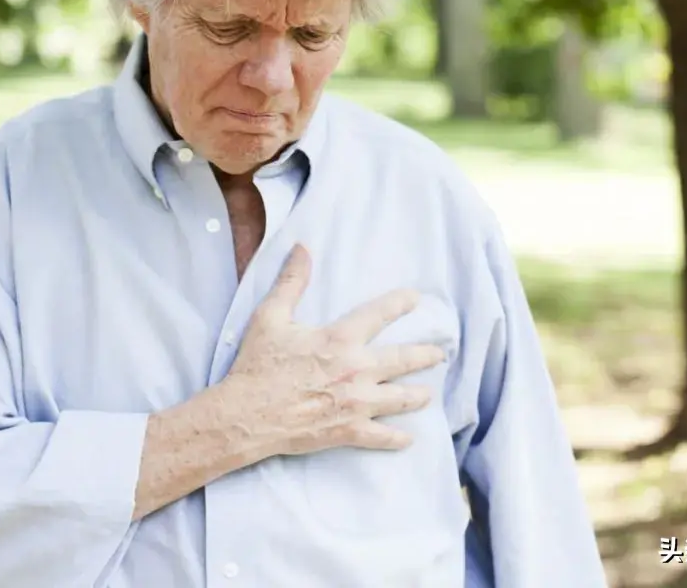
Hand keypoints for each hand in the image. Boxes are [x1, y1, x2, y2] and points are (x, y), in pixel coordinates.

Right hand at [225, 244, 446, 456]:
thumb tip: (302, 248)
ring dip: (417, 395)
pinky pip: (381, 437)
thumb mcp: (270, 316)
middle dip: (425, 355)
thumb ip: (291, 282)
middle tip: (439, 354)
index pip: (380, 314)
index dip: (400, 303)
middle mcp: (356, 369)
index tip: (416, 299)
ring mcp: (356, 403)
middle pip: (403, 360)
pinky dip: (397, 439)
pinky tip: (408, 439)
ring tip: (428, 394)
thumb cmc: (258, 365)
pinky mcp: (348, 431)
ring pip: (400, 398)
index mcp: (340, 339)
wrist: (247, 415)